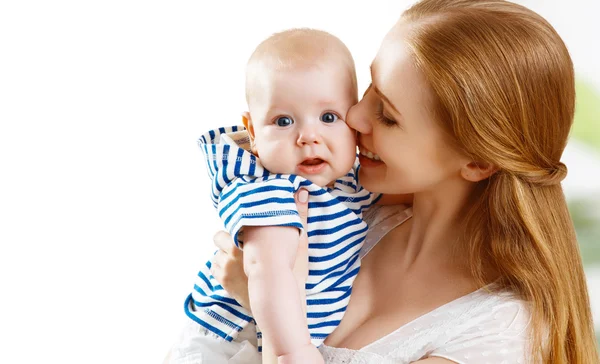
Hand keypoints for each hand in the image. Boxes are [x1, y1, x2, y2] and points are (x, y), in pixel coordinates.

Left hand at [210, 188, 310, 312]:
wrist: (281, 301)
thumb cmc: (293, 272)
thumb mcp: (299, 242)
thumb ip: (300, 215)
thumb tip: (303, 190)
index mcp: (252, 237)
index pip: (236, 220)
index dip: (239, 221)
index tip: (244, 224)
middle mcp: (235, 249)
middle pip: (220, 235)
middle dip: (229, 238)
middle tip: (242, 244)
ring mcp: (226, 265)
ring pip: (217, 251)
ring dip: (225, 253)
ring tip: (240, 259)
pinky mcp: (222, 278)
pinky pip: (214, 265)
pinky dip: (222, 266)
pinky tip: (235, 270)